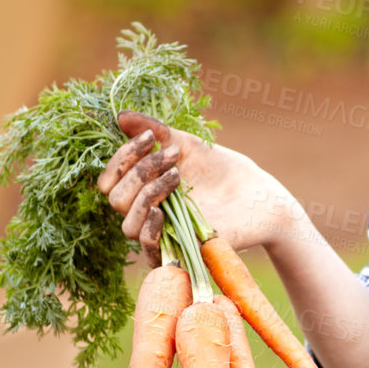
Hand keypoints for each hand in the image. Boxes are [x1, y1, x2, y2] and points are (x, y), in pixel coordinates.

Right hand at [97, 110, 296, 266]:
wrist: (258, 195)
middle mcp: (146, 211)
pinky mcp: (178, 251)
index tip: (152, 136)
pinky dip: (148, 229)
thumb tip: (120, 115)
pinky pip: (147, 249)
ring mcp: (161, 233)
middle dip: (140, 171)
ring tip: (177, 176)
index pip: (110, 179)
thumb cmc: (222, 169)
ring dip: (146, 195)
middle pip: (115, 198)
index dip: (122, 157)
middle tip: (173, 156)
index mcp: (142, 187)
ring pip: (127, 224)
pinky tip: (161, 211)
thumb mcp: (187, 144)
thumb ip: (156, 130)